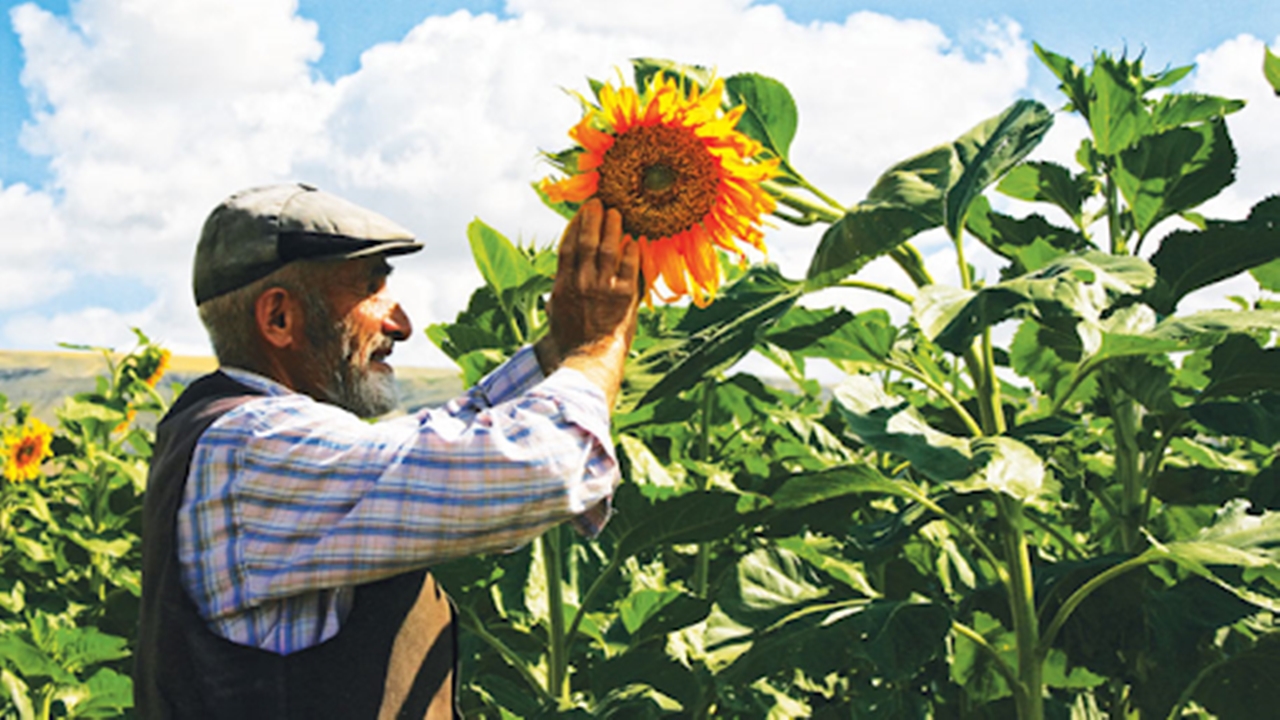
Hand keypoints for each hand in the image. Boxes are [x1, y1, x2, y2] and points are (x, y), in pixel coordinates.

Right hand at [535, 199, 639, 405]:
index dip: (574, 227)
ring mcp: (603, 287)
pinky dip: (631, 251)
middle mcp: (582, 282)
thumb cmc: (569, 343)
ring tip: (617, 213)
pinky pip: (629, 266)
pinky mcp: (624, 296)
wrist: (587, 359)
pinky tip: (635, 240)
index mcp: (562, 285)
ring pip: (607, 249)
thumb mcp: (555, 317)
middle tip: (598, 202)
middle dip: (592, 219)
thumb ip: (557, 299)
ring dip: (612, 228)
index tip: (579, 212)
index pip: (567, 247)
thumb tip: (555, 293)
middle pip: (586, 242)